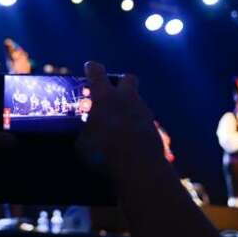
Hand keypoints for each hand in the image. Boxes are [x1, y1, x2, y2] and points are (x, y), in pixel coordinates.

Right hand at [77, 61, 165, 175]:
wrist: (139, 168)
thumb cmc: (104, 153)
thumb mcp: (83, 144)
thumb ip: (85, 131)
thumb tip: (86, 131)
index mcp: (105, 97)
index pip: (97, 71)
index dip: (92, 68)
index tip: (89, 68)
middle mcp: (126, 98)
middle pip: (127, 78)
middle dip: (120, 83)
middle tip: (110, 96)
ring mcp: (143, 111)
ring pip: (136, 101)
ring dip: (128, 107)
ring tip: (118, 125)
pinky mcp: (154, 126)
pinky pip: (142, 119)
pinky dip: (136, 125)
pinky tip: (130, 138)